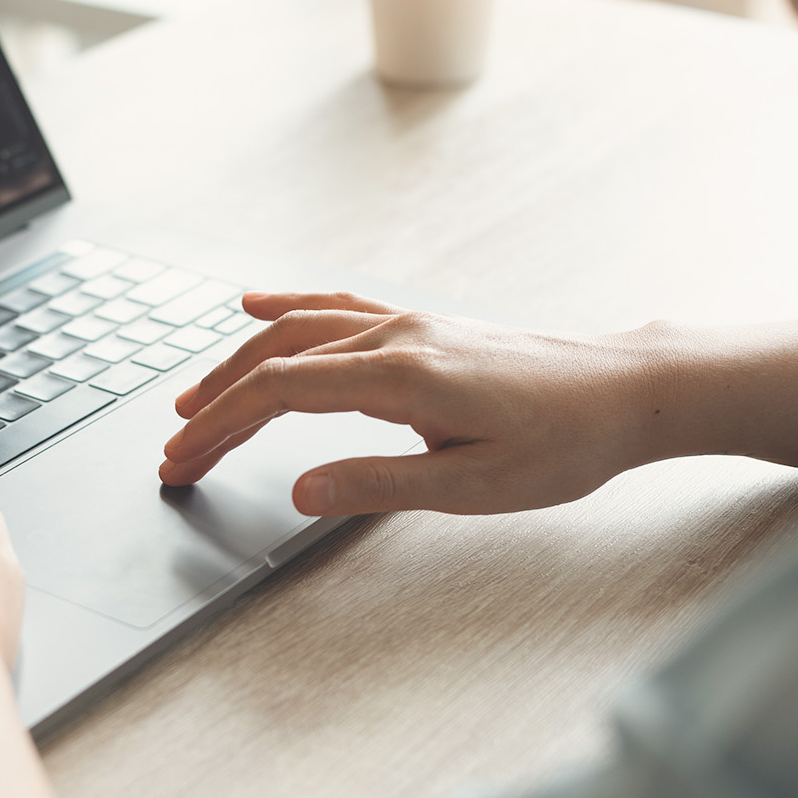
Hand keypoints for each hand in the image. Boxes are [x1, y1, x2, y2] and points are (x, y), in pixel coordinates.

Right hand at [159, 292, 665, 515]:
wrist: (624, 392)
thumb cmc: (562, 444)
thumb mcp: (473, 487)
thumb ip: (378, 485)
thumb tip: (299, 492)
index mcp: (403, 377)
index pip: (281, 394)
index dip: (221, 427)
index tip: (181, 459)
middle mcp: (396, 336)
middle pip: (274, 360)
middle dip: (215, 406)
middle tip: (174, 450)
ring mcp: (406, 322)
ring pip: (295, 332)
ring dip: (237, 365)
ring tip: (194, 400)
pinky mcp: (420, 323)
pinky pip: (334, 306)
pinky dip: (284, 309)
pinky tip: (253, 306)